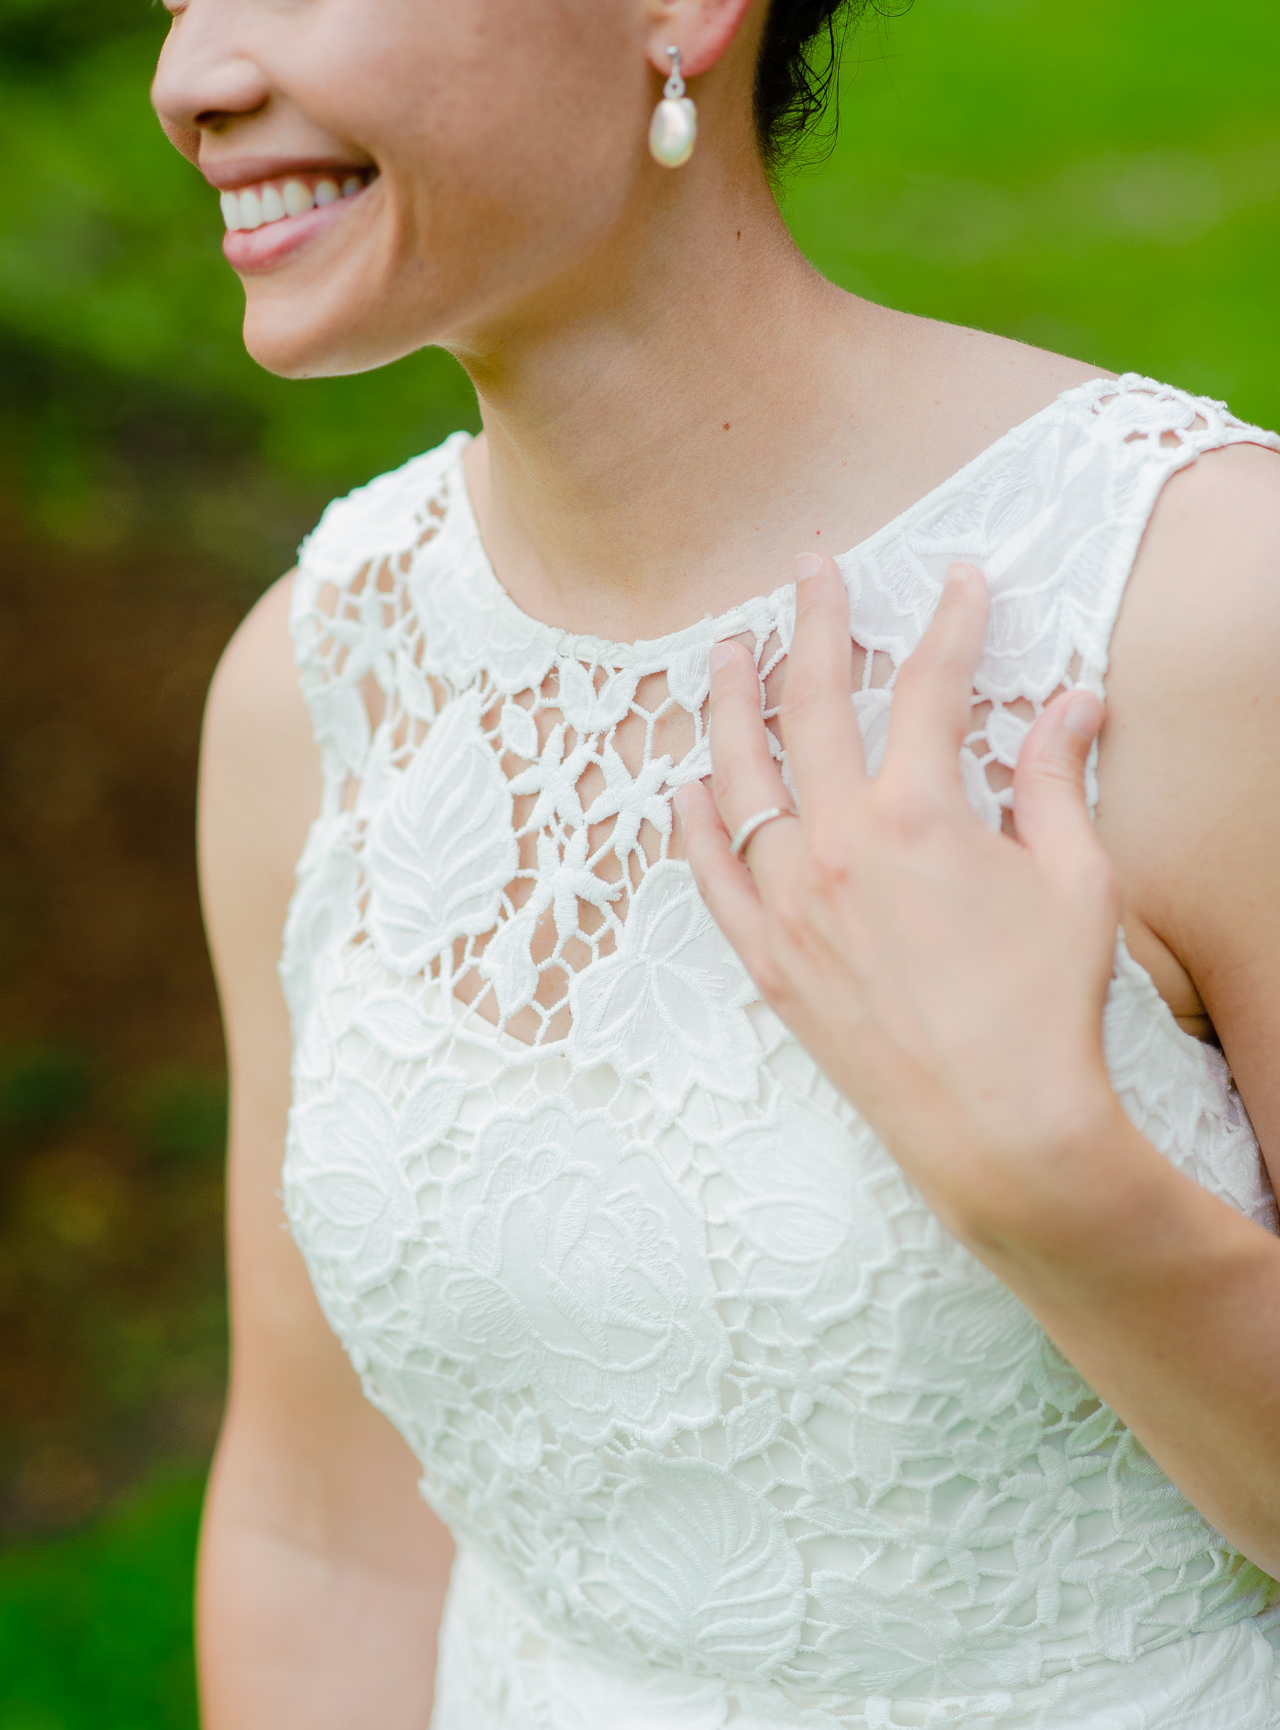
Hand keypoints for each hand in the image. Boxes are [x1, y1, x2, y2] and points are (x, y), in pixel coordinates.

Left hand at [676, 555, 1122, 1248]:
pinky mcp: (769, 961)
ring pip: (739, 779)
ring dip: (730, 705)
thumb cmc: (1044, 1007)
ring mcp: (791, 903)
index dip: (947, 623)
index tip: (956, 582)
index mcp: (916, 812)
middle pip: (810, 706)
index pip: (926, 685)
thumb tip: (1073, 704)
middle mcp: (837, 844)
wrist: (998, 1125)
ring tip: (728, 652)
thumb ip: (1058, 781)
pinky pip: (711, 877)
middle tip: (811, 571)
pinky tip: (683, 786)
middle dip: (812, 624)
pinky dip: (692, 825)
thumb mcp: (1077, 880)